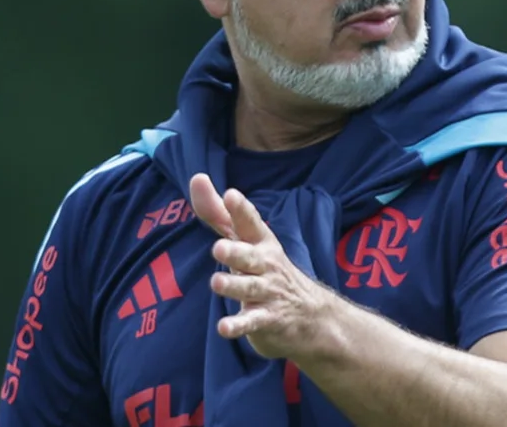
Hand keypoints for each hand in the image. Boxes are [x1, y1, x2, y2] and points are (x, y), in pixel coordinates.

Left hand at [188, 173, 337, 359]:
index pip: (250, 223)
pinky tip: (224, 328)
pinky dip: (239, 326)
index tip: (230, 194)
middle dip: (236, 251)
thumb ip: (219, 213)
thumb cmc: (267, 269)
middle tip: (218, 248)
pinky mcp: (266, 320)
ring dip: (234, 286)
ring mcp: (268, 293)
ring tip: (217, 283)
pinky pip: (252, 322)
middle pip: (250, 257)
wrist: (310, 315)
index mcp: (260, 242)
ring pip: (250, 288)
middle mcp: (265, 265)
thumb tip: (196, 178)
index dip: (241, 209)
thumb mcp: (247, 240)